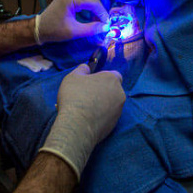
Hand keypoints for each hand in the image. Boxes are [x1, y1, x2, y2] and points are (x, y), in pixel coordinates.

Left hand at [36, 0, 108, 43]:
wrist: (38, 29)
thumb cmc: (54, 30)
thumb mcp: (74, 32)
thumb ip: (91, 29)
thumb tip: (106, 27)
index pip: (93, 3)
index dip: (103, 14)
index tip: (107, 24)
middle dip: (100, 12)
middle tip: (105, 24)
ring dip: (95, 10)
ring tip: (99, 22)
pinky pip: (83, 0)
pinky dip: (89, 8)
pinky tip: (92, 18)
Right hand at [38, 64, 124, 179]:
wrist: (77, 125)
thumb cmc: (75, 97)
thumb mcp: (73, 77)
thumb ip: (82, 69)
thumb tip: (86, 67)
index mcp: (111, 79)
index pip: (114, 75)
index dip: (103, 77)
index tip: (92, 81)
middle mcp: (119, 93)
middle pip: (113, 90)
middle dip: (102, 91)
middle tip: (86, 95)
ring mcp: (118, 110)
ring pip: (111, 104)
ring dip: (101, 104)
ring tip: (84, 108)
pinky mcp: (114, 124)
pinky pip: (107, 116)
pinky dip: (100, 116)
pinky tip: (87, 118)